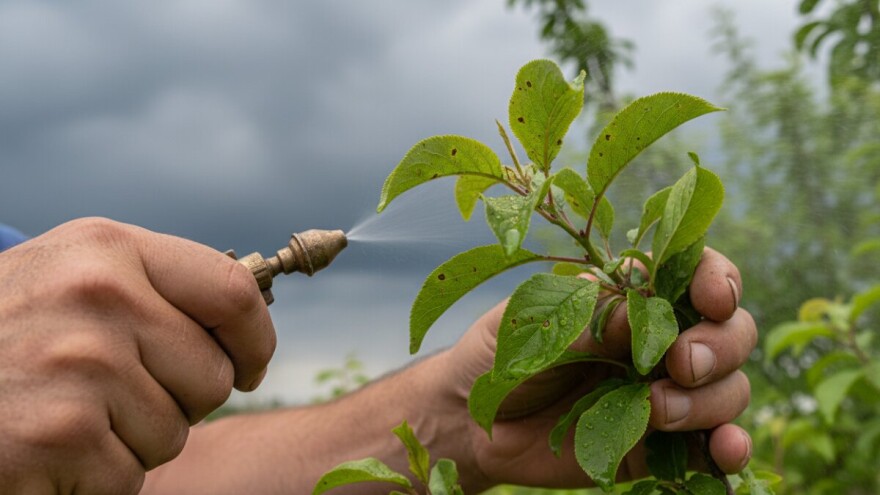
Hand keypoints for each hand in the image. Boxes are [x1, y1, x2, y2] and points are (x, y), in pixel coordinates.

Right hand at [0, 218, 275, 493]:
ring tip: (68, 413)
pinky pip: (128, 477)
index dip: (256, 340)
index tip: (249, 366)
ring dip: (132, 441)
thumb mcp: (72, 275)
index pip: (233, 293)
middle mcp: (99, 298)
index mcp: (110, 249)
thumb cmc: (6, 328)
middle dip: (179, 400)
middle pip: (212, 377)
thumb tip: (246, 323)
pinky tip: (46, 446)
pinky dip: (95, 478)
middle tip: (113, 392)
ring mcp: (79, 366)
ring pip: (173, 434)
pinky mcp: (57, 435)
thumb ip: (153, 288)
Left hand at [440, 248, 754, 490]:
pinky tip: (724, 450)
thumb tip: (643, 304)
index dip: (717, 279)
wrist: (474, 423)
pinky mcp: (660, 444)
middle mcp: (659, 340)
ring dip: (710, 400)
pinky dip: (730, 447)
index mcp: (631, 297)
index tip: (713, 300)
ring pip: (729, 388)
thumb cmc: (499, 355)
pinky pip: (713, 446)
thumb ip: (587, 314)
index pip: (694, 272)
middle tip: (682, 364)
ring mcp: (665, 392)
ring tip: (657, 411)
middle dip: (720, 345)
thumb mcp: (531, 322)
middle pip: (730, 332)